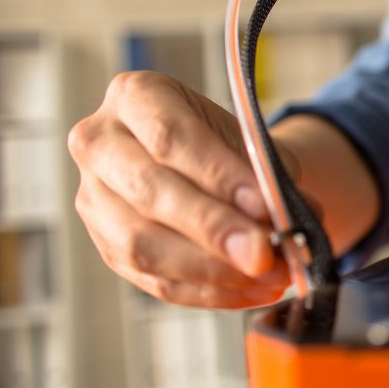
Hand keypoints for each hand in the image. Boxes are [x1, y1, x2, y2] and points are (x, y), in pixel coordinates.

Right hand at [69, 71, 289, 307]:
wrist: (205, 160)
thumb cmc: (224, 142)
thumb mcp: (251, 140)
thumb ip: (269, 173)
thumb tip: (294, 215)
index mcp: (136, 96)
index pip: (171, 136)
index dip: (218, 174)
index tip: (264, 204)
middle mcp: (101, 143)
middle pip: (150, 191)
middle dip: (213, 228)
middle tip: (263, 253)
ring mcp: (94, 199)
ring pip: (142, 245)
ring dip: (212, 270)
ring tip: (267, 276)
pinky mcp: (105, 247)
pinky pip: (152, 280)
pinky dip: (208, 292)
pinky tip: (249, 291)